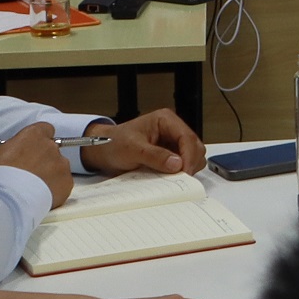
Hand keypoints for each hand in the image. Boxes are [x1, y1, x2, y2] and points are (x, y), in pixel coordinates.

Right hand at [0, 119, 73, 207]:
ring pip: (59, 167)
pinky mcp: (67, 182)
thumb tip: (9, 154)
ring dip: (50, 174)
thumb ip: (8, 150)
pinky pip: (63, 184)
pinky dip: (55, 189)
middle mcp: (51, 146)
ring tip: (34, 188)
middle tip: (29, 173)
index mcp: (34, 135)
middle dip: (43, 159)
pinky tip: (41, 195)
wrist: (7, 198)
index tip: (32, 149)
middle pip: (52, 150)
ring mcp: (61, 164)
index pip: (45, 129)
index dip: (38, 140)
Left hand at [82, 107, 205, 176]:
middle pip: (195, 147)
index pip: (187, 137)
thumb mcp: (132, 149)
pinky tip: (170, 177)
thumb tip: (177, 163)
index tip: (185, 172)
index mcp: (166, 120)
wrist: (102, 151)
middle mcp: (172, 130)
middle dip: (190, 162)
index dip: (189, 156)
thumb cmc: (114, 143)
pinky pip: (184, 164)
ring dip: (187, 168)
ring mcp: (172, 143)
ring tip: (173, 178)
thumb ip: (155, 155)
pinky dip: (181, 172)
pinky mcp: (170, 155)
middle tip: (182, 178)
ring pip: (193, 156)